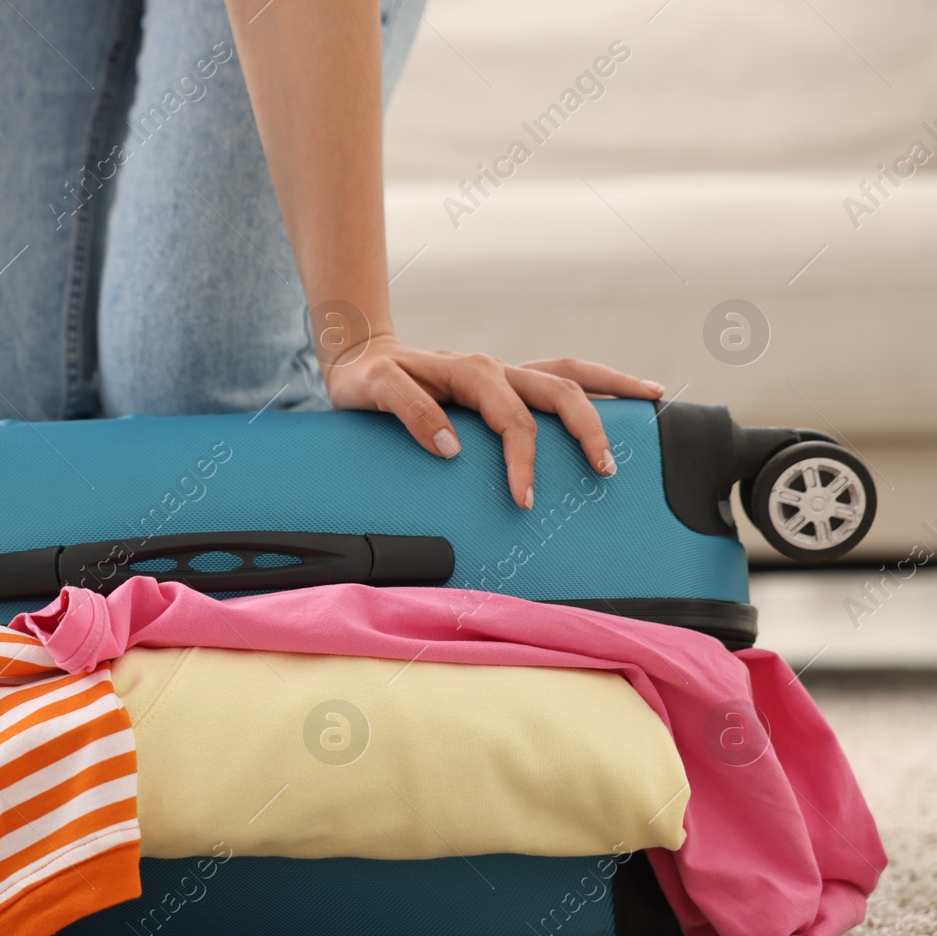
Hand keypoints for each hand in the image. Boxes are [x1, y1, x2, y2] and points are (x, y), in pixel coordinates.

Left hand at [321, 332, 664, 507]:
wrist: (360, 359)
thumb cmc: (366, 380)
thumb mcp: (374, 391)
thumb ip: (410, 412)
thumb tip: (453, 447)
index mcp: (471, 373)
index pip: (513, 421)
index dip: (523, 461)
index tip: (524, 500)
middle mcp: (495, 368)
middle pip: (560, 390)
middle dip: (589, 428)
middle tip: (606, 470)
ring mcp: (504, 372)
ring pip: (569, 373)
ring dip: (611, 387)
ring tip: (652, 400)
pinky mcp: (504, 381)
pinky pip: (557, 376)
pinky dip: (593, 382)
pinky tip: (619, 395)